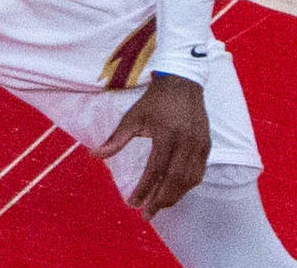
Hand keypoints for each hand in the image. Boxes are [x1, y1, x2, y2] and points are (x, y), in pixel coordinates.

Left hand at [91, 74, 210, 217]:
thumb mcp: (132, 118)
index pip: (155, 170)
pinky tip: (173, 192)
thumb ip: (115, 140)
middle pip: (175, 180)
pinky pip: (198, 173)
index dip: (144, 189)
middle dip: (160, 201)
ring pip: (189, 180)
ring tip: (157, 206)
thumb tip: (93, 156)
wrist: (183, 84)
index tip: (132, 203)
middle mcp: (186, 143)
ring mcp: (200, 146)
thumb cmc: (153, 102)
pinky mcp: (206, 146)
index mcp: (167, 135)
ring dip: (174, 196)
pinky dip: (185, 186)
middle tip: (146, 215)